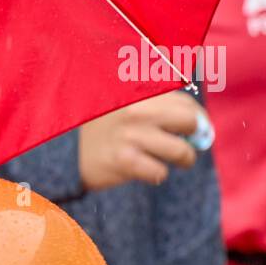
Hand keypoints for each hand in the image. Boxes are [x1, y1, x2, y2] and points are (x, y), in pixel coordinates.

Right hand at [78, 91, 201, 190]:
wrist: (62, 149)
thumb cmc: (102, 127)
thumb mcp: (124, 103)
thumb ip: (161, 106)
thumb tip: (203, 127)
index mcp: (139, 90)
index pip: (186, 102)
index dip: (196, 118)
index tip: (193, 129)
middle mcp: (137, 109)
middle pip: (190, 122)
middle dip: (193, 137)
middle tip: (184, 145)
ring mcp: (130, 135)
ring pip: (181, 152)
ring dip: (181, 160)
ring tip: (170, 161)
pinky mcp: (124, 161)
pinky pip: (160, 172)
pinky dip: (156, 174)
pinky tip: (143, 168)